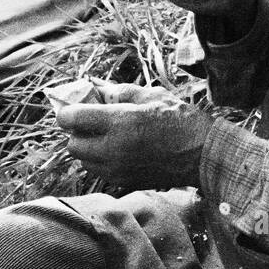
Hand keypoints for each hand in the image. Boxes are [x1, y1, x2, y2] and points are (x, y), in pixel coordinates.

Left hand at [57, 82, 210, 187]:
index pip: (73, 119)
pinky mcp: (125, 182)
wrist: (202, 154)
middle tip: (89, 122)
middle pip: (72, 145)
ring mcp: (118, 170)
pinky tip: (116, 150)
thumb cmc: (180, 119)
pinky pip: (99, 172)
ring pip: (83, 162)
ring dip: (87, 149)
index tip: (70, 107)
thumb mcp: (151, 95)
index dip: (66, 111)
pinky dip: (99, 162)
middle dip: (76, 132)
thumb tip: (95, 85)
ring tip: (104, 136)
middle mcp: (114, 149)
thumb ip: (119, 92)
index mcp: (121, 122)